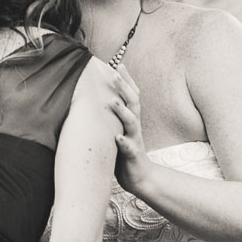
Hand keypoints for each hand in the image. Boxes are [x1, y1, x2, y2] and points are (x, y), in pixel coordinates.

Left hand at [110, 63, 151, 194]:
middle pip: (133, 102)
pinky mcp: (133, 156)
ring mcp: (135, 140)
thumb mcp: (119, 130)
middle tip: (113, 74)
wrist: (140, 177)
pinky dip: (123, 142)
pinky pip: (129, 148)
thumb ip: (114, 115)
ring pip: (131, 122)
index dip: (126, 80)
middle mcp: (134, 126)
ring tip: (112, 101)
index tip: (117, 63)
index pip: (132, 95)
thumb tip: (101, 97)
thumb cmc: (125, 152)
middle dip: (124, 87)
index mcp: (131, 119)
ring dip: (122, 111)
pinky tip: (117, 138)